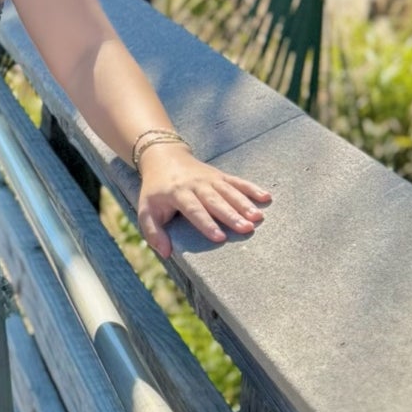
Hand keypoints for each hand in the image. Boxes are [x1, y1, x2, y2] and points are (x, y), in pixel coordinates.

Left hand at [136, 145, 271, 259]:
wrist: (164, 157)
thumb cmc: (155, 191)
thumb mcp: (146, 210)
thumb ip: (153, 232)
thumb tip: (166, 253)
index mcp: (177, 194)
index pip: (194, 210)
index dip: (207, 224)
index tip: (220, 238)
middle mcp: (196, 185)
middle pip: (215, 201)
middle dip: (231, 215)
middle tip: (247, 228)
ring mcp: (210, 179)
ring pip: (229, 191)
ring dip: (244, 203)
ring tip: (258, 217)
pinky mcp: (219, 175)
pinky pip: (237, 181)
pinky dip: (252, 188)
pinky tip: (266, 197)